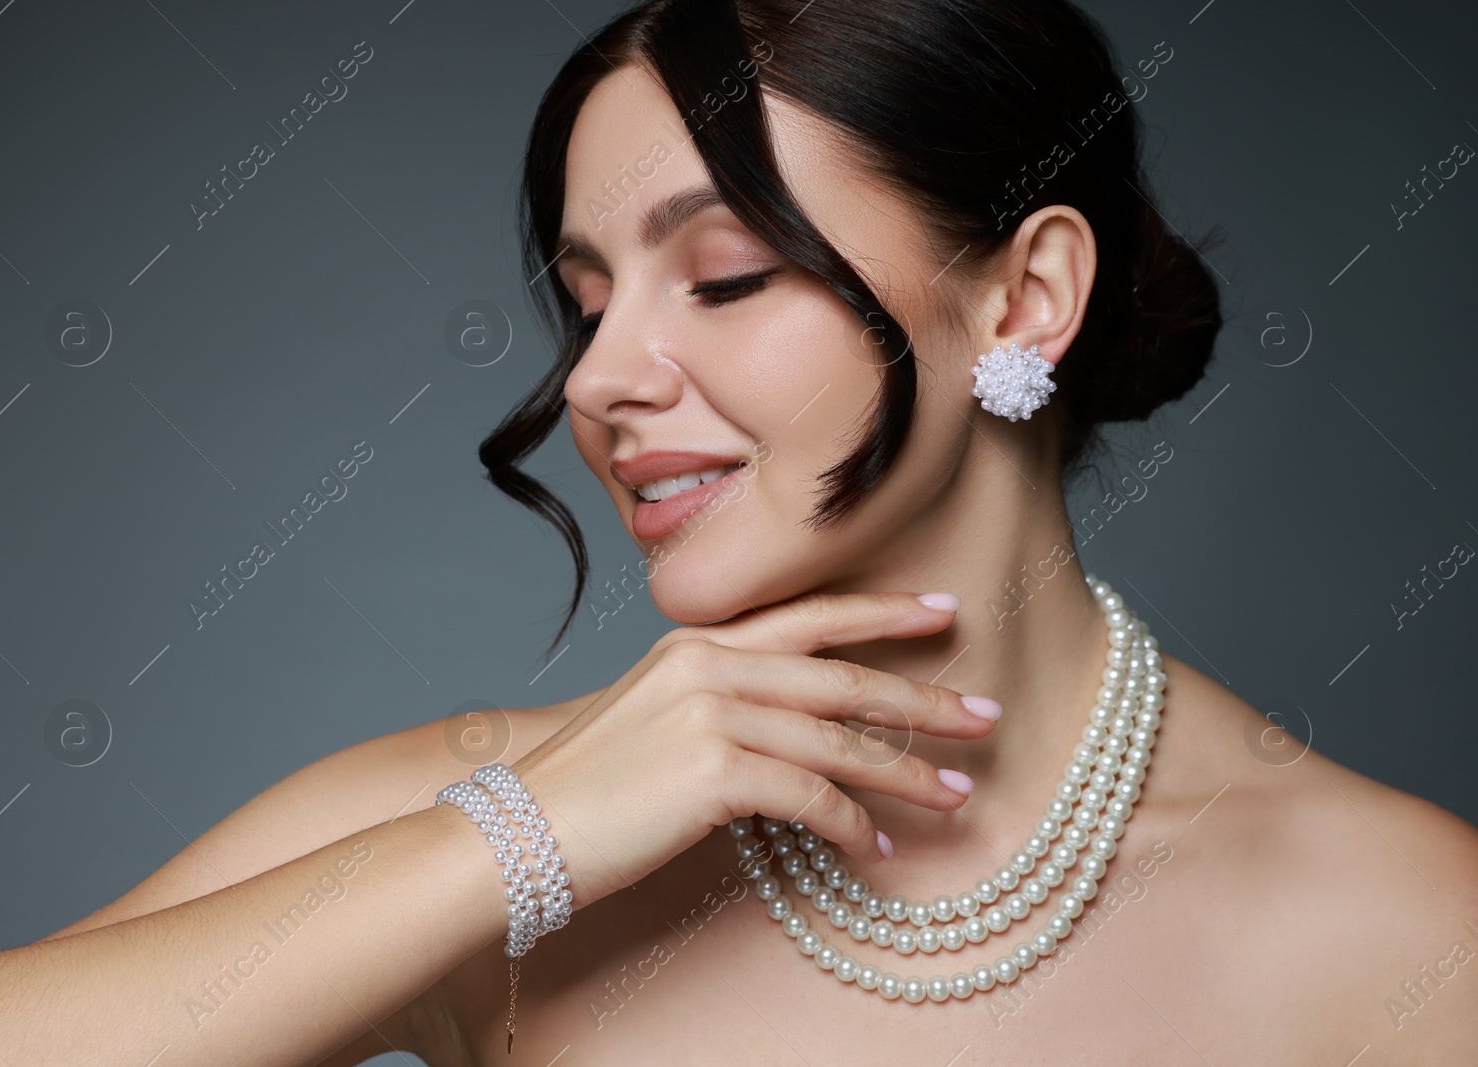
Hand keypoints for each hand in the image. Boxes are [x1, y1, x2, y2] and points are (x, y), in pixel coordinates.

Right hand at [510, 591, 994, 909]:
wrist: (519, 830)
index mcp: (696, 643)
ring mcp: (711, 715)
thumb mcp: (653, 717)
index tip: (942, 608)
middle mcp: (709, 666)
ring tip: (956, 795)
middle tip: (984, 714)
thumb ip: (721, 702)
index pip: (809, 617)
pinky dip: (853, 826)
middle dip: (922, 698)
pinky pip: (812, 798)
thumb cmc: (588, 786)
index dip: (881, 612)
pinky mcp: (714, 773)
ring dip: (906, 773)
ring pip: (838, 742)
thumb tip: (795, 730)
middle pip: (841, 678)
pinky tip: (876, 849)